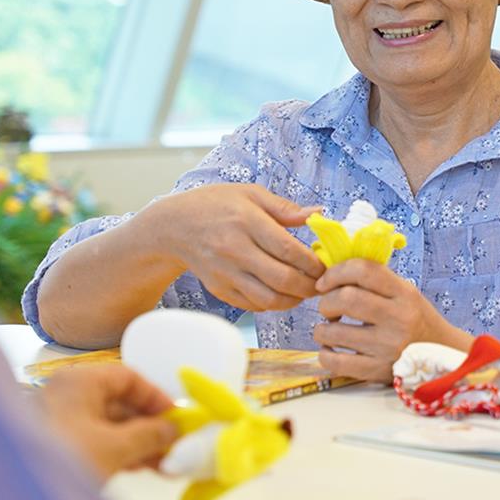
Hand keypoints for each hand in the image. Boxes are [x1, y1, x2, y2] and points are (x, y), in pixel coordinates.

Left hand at [40, 364, 179, 483]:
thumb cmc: (63, 460)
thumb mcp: (116, 448)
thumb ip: (150, 435)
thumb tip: (171, 430)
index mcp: (78, 382)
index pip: (127, 377)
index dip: (156, 397)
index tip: (175, 417)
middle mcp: (64, 394)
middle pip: (117, 401)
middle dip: (149, 425)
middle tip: (173, 444)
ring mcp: (55, 419)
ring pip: (106, 423)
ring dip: (136, 442)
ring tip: (161, 462)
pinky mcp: (52, 443)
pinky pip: (93, 439)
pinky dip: (116, 451)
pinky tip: (136, 468)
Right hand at [146, 183, 324, 312]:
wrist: (173, 226)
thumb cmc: (215, 205)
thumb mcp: (250, 194)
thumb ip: (285, 208)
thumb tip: (319, 213)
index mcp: (246, 221)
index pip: (288, 250)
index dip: (313, 263)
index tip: (326, 266)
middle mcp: (235, 250)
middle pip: (282, 279)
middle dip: (310, 286)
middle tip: (322, 284)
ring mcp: (225, 273)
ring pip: (269, 299)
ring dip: (294, 300)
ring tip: (305, 291)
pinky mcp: (218, 289)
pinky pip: (252, 305)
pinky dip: (273, 305)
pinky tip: (283, 294)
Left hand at [313, 259, 471, 383]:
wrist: (442, 355)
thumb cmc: (416, 320)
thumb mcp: (406, 294)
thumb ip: (376, 281)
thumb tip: (333, 271)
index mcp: (405, 294)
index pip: (363, 271)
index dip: (336, 272)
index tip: (325, 282)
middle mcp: (398, 318)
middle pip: (346, 299)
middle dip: (326, 302)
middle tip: (328, 308)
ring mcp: (388, 347)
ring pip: (334, 332)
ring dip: (321, 329)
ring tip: (328, 329)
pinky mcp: (378, 371)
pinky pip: (336, 362)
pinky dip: (324, 354)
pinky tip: (330, 349)